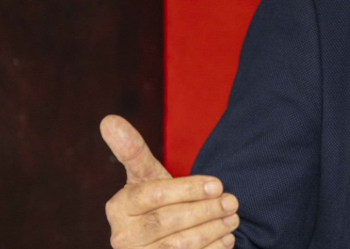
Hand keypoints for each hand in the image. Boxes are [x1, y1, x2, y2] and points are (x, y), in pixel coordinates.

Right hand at [101, 115, 239, 248]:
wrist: (156, 241)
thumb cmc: (157, 201)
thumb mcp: (147, 175)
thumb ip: (132, 150)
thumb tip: (109, 120)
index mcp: (119, 207)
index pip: (153, 195)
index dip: (187, 189)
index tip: (218, 183)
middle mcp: (122, 237)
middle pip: (168, 221)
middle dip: (205, 210)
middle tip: (233, 201)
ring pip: (179, 245)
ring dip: (212, 230)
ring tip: (233, 217)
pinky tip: (226, 240)